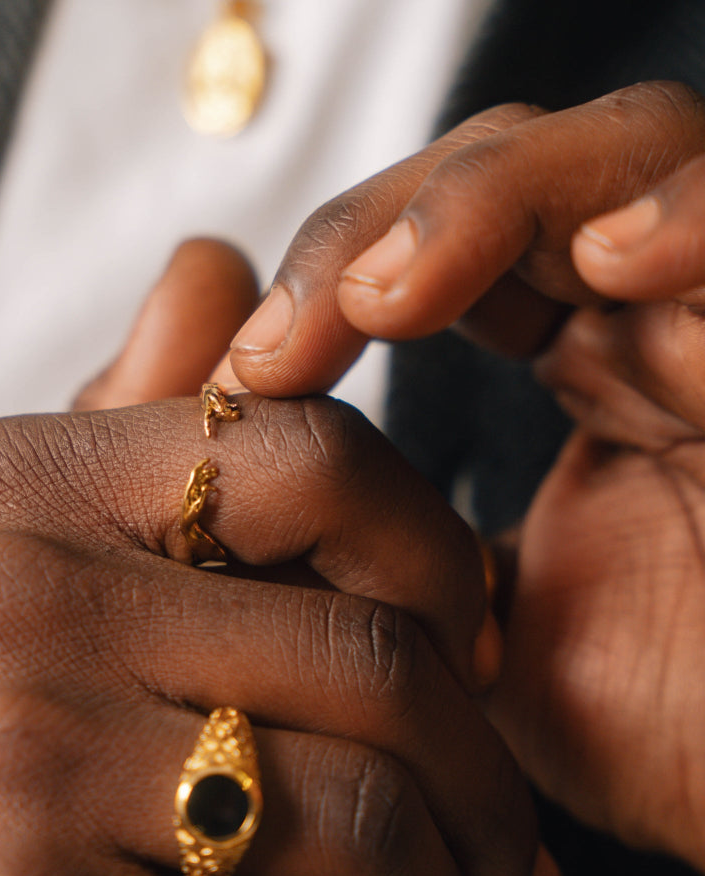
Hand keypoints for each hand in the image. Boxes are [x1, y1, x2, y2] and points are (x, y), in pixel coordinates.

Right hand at [0, 394, 559, 875]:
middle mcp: (14, 601)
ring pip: (360, 823)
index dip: (437, 552)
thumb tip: (221, 268)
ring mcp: (16, 767)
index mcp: (19, 485)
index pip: (313, 457)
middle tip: (504, 853)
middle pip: (371, 662)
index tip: (471, 646)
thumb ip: (125, 411)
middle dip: (480, 776)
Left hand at [223, 81, 704, 868]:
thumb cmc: (611, 721)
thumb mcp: (439, 616)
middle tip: (283, 345)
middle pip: (510, 174)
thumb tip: (219, 446)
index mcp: (570, 359)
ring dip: (487, 201)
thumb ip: (348, 528)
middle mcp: (641, 322)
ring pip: (624, 152)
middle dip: (378, 233)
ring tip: (389, 296)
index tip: (242, 383)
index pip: (440, 242)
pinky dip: (690, 214)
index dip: (334, 272)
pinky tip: (610, 256)